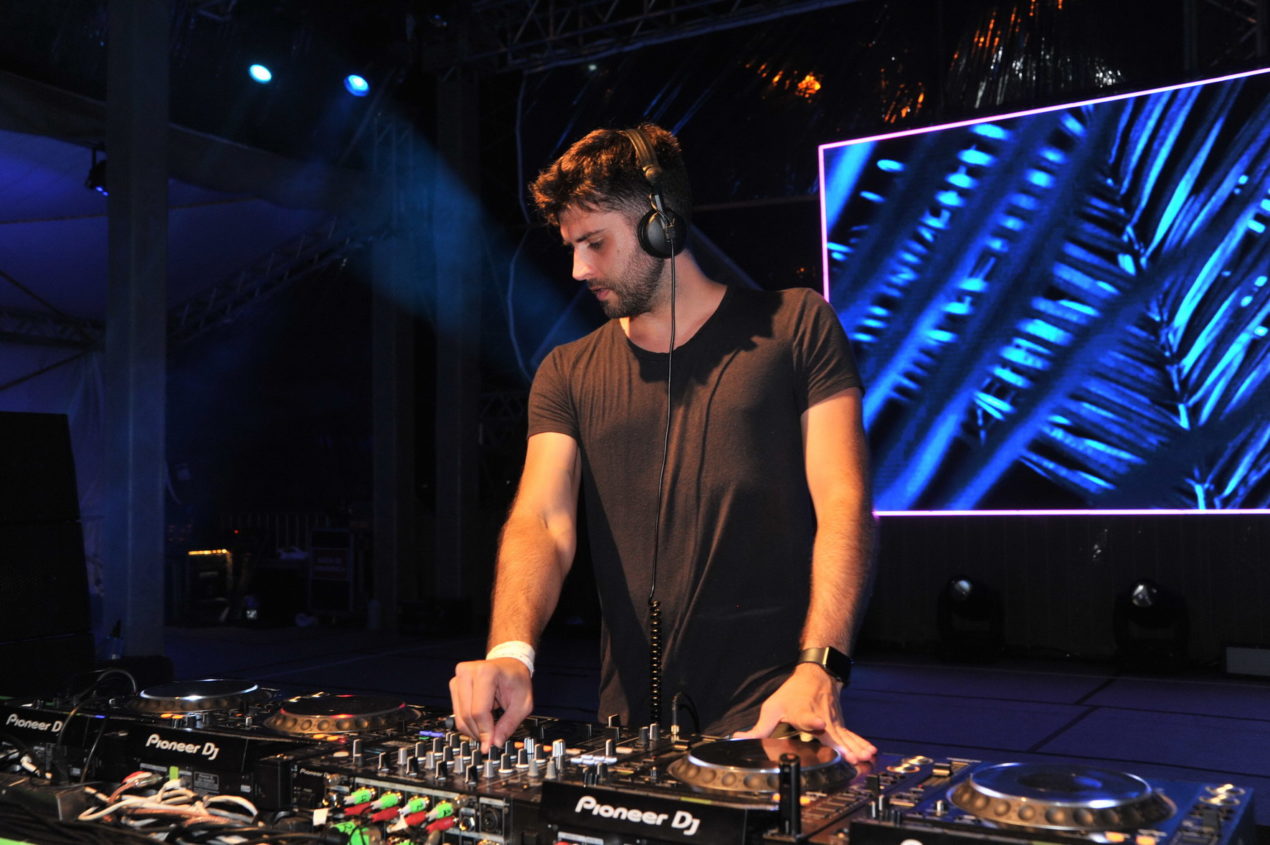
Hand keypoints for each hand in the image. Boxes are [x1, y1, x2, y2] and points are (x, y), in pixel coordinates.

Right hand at [449, 658, 533, 752]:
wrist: (509, 665)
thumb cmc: (517, 680)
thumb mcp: (523, 703)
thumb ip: (509, 724)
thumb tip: (494, 743)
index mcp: (486, 672)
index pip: (479, 711)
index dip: (485, 731)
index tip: (490, 745)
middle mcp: (467, 672)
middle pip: (467, 715)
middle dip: (479, 732)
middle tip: (491, 739)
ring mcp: (458, 678)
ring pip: (459, 717)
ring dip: (473, 729)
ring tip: (489, 727)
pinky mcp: (454, 685)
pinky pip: (457, 713)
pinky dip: (469, 723)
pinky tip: (481, 720)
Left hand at [731, 663, 875, 763]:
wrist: (817, 674)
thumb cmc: (793, 693)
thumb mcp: (773, 707)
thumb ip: (759, 728)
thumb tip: (740, 739)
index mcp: (801, 712)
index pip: (807, 717)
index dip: (812, 721)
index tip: (819, 724)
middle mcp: (820, 717)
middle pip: (831, 732)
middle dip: (840, 744)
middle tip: (850, 755)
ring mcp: (832, 721)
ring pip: (844, 736)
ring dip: (855, 747)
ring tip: (864, 757)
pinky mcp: (840, 725)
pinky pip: (851, 736)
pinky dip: (861, 744)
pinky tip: (870, 752)